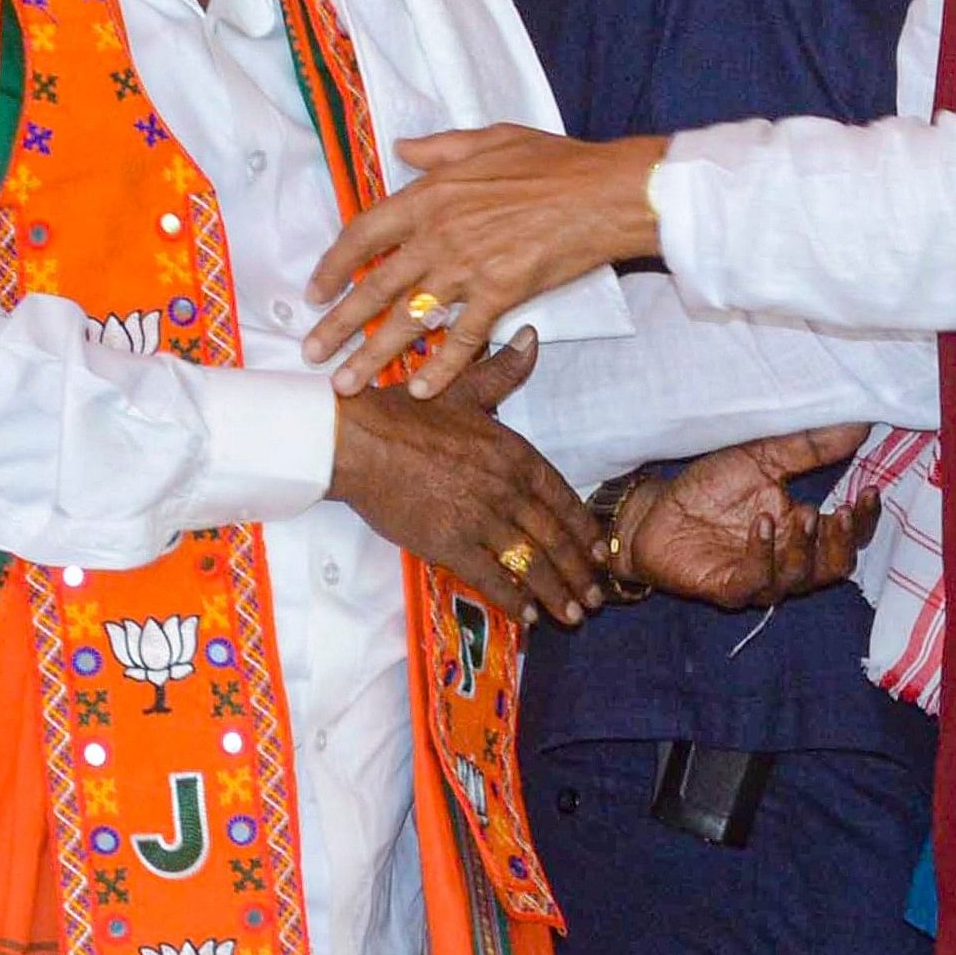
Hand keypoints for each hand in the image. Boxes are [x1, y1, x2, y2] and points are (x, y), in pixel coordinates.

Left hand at [306, 129, 668, 399]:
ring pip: (408, 320)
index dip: (334, 265)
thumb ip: (439, 148)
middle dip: (339, 324)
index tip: (315, 290)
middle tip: (311, 352)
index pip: (364, 234)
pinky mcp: (501, 295)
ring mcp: (467, 268)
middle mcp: (438, 236)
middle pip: (375, 287)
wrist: (603, 192)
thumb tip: (402, 147)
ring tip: (346, 383)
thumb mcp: (488, 138)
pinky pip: (463, 339)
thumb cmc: (552, 161)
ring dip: (374, 355)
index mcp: (430, 196)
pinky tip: (419, 390)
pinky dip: (440, 367)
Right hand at [329, 331, 605, 625]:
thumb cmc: (403, 413)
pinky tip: (530, 617)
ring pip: (532, 563)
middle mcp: (506, 488)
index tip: (600, 553)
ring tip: (573, 615)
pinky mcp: (451, 544)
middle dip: (580, 572)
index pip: (563, 497)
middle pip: (555, 538)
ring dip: (558, 593)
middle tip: (596, 599)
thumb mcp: (461, 388)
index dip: (585, 530)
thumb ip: (503, 370)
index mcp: (513, 452)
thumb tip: (531, 337)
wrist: (355, 440)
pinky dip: (516, 601)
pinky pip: (494, 579)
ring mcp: (481, 519)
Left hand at [611, 426, 878, 609]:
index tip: (870, 489)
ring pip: (799, 579)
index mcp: (802, 532)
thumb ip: (808, 447)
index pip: (848, 537)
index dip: (864, 519)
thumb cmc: (709, 488)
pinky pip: (755, 582)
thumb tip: (858, 424)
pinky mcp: (727, 588)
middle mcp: (787, 561)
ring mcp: (759, 578)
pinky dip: (764, 555)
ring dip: (805, 547)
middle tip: (840, 512)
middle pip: (834, 567)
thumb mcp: (761, 457)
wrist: (654, 510)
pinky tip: (764, 524)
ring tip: (803, 513)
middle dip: (842, 542)